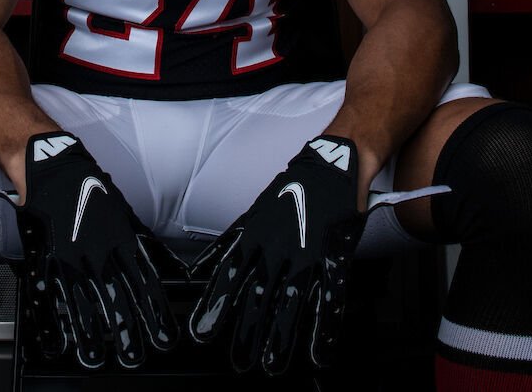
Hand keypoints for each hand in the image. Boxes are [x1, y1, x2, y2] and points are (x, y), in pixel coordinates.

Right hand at [0, 132, 182, 368]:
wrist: (53, 169)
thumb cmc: (91, 190)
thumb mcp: (125, 214)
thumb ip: (145, 242)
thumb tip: (170, 263)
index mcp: (122, 242)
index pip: (144, 283)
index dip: (153, 311)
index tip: (163, 335)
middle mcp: (101, 252)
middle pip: (118, 297)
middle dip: (128, 329)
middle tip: (136, 355)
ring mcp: (74, 256)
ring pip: (87, 301)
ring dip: (94, 331)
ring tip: (97, 357)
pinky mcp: (49, 257)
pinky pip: (55, 292)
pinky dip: (58, 316)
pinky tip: (61, 337)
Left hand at [187, 135, 366, 375]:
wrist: (332, 167)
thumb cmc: (291, 191)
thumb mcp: (252, 216)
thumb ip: (226, 246)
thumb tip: (197, 270)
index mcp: (255, 238)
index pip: (229, 276)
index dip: (215, 306)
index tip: (201, 333)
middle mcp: (277, 249)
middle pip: (258, 296)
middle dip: (247, 331)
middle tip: (239, 362)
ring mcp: (306, 255)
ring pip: (290, 302)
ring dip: (281, 336)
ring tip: (271, 365)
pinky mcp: (333, 258)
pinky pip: (329, 297)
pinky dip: (325, 327)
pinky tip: (320, 351)